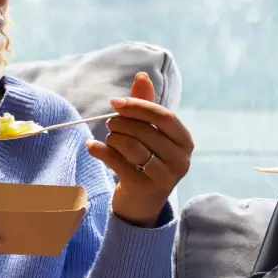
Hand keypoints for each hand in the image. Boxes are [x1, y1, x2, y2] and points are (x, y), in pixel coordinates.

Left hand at [86, 72, 193, 226]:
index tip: (115, 102)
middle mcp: (181, 160)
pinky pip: (119, 163)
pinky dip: (101, 151)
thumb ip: (146, 105)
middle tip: (110, 123)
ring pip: (133, 147)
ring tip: (109, 138)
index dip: (138, 106)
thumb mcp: (149, 133)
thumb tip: (141, 75)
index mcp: (185, 141)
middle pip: (147, 131)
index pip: (164, 116)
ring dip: (114, 138)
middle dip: (122, 123)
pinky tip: (92, 147)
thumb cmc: (147, 160)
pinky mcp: (145, 189)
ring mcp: (166, 177)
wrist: (142, 202)